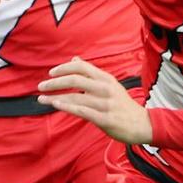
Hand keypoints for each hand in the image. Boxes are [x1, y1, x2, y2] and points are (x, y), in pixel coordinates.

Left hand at [37, 57, 152, 143]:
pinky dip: (67, 107)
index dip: (64, 68)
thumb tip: (74, 59)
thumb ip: (91, 73)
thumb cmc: (121, 104)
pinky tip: (56, 105)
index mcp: (106, 78)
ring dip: (55, 97)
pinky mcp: (104, 118)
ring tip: (41, 99)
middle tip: (41, 86)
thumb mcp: (109, 84)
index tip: (51, 73)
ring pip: (75, 96)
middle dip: (54, 82)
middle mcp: (105, 88)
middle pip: (75, 79)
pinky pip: (82, 111)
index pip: (81, 67)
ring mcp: (105, 103)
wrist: (142, 124)